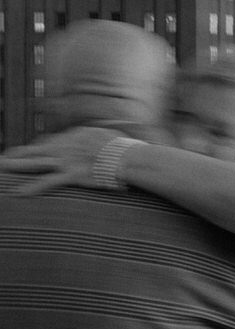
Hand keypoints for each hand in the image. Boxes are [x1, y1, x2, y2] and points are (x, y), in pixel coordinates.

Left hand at [0, 127, 126, 194]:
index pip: (51, 141)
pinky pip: (47, 182)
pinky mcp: (70, 175)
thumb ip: (98, 134)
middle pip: (36, 149)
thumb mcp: (108, 133)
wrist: (126, 157)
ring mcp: (65, 161)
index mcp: (74, 136)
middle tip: (4, 156)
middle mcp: (65, 147)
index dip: (40, 147)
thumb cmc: (122, 146)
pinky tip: (19, 193)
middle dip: (18, 154)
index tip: (32, 152)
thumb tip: (100, 134)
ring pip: (35, 162)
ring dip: (16, 165)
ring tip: (1, 167)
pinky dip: (33, 188)